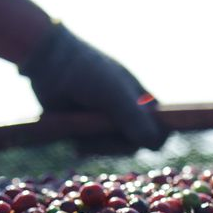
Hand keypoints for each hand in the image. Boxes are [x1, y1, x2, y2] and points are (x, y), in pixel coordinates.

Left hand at [20, 23, 168, 149]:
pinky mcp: (87, 130)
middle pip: (137, 144)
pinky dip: (87, 145)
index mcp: (142, 100)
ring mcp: (106, 123)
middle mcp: (127, 113)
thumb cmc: (87, 72)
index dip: (158, 135)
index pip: (162, 126)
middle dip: (120, 144)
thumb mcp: (114, 93)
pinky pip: (95, 148)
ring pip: (114, 149)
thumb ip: (134, 117)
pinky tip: (76, 137)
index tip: (146, 140)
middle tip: (102, 136)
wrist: (50, 63)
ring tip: (83, 133)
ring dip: (101, 145)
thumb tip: (152, 143)